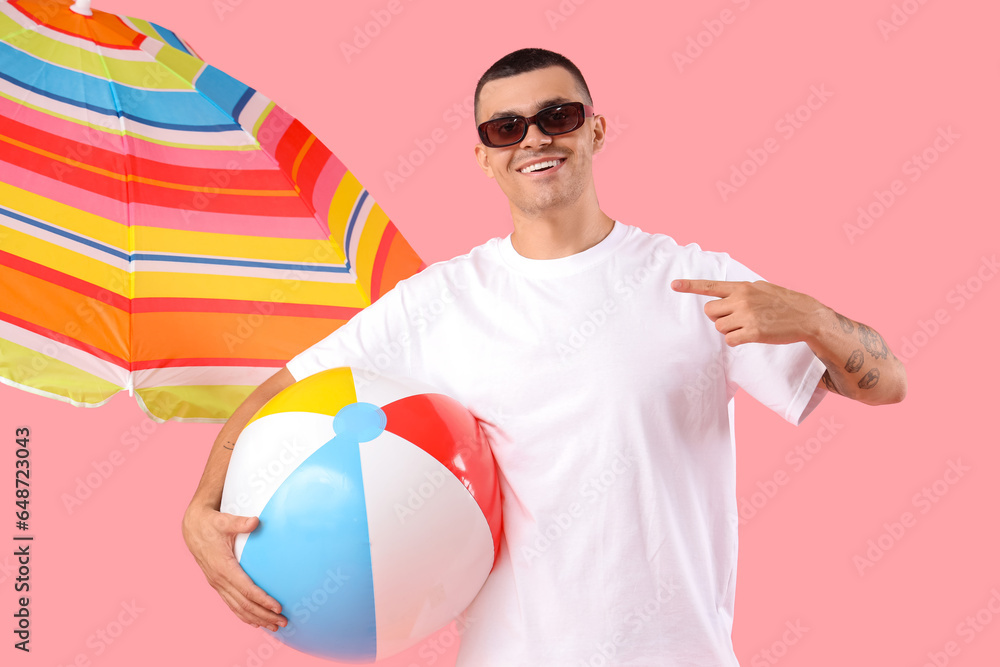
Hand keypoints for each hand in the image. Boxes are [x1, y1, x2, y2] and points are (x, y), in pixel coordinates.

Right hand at [182, 504, 286, 631]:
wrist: (192, 528)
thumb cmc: (211, 524)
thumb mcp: (224, 521)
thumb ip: (240, 523)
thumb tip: (256, 521)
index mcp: (223, 567)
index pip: (246, 589)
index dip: (262, 600)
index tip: (278, 607)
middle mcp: (219, 580)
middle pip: (244, 604)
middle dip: (264, 615)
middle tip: (283, 622)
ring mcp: (218, 584)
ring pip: (238, 608)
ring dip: (256, 619)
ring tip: (274, 626)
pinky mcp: (218, 584)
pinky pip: (232, 604)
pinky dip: (244, 615)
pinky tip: (256, 622)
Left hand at [671, 279, 825, 345]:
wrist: (806, 316)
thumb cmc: (783, 302)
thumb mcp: (761, 288)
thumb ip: (741, 291)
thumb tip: (725, 295)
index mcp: (742, 287)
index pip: (711, 286)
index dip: (690, 286)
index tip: (674, 285)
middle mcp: (742, 299)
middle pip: (710, 312)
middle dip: (717, 318)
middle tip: (733, 319)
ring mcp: (747, 316)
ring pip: (719, 327)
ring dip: (729, 330)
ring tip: (747, 326)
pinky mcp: (753, 332)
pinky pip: (730, 340)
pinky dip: (736, 340)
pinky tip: (750, 336)